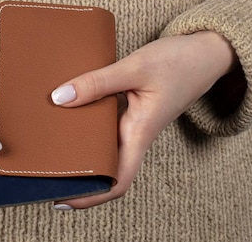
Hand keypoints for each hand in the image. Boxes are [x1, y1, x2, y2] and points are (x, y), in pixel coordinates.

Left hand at [50, 31, 237, 208]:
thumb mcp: (135, 67)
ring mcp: (133, 123)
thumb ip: (97, 82)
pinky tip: (66, 113)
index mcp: (140, 133)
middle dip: (77, 175)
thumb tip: (59, 98)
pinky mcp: (131, 110)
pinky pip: (105, 125)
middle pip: (105, 167)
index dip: (91, 196)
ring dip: (79, 149)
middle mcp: (135, 134)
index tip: (63, 200)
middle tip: (44, 172)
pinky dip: (86, 125)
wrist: (207, 52)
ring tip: (48, 145)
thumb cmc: (179, 62)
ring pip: (103, 146)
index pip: (117, 180)